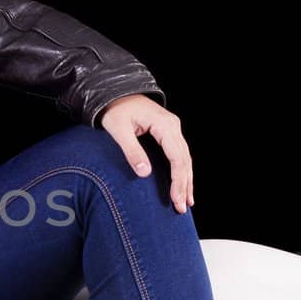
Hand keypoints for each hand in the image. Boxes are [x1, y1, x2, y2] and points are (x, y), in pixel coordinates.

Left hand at [98, 95, 193, 213]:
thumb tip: (145, 173)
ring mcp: (172, 128)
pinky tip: (182, 184)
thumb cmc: (114, 110)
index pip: (176, 158)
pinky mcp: (168, 131)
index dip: (178, 181)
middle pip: (184, 160)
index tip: (176, 199)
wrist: (114, 92)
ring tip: (187, 201)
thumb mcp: (118, 130)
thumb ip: (131, 150)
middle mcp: (173, 126)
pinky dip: (182, 170)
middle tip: (182, 207)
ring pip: (184, 158)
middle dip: (184, 185)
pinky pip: (179, 153)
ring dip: (186, 180)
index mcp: (165, 125)